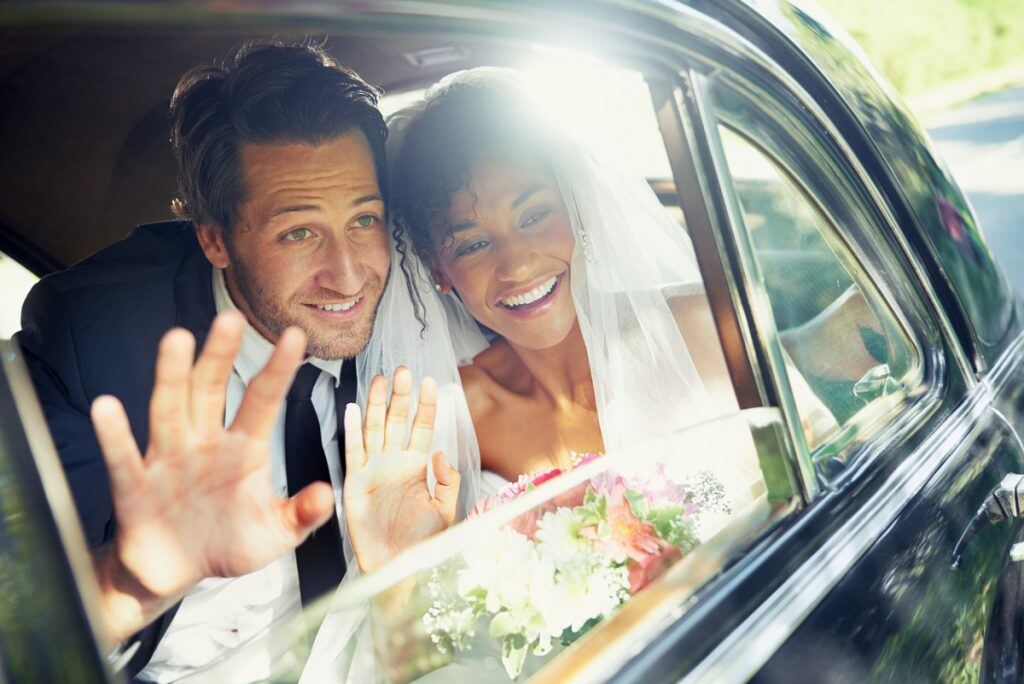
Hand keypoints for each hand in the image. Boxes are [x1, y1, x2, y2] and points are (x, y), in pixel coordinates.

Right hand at [90, 311, 333, 640]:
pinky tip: (107, 407)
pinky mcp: (133, 486)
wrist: (177, 574)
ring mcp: (167, 460)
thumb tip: (326, 495)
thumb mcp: (274, 535)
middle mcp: (204, 444)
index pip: (263, 401)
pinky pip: (123, 456)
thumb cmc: (229, 544)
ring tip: (177, 338)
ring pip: (169, 409)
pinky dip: (114, 434)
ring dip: (171, 375)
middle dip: (220, 355)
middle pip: (211, 391)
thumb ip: (301, 516)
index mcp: (244, 450)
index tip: (297, 336)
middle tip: (231, 317)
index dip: (279, 370)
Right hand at [343, 367, 459, 573]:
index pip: (423, 427)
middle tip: (403, 370)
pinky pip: (353, 452)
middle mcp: (395, 463)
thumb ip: (447, 481)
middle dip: (400, 396)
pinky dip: (353, 430)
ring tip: (380, 378)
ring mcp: (374, 471)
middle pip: (397, 421)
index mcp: (417, 467)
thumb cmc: (422, 544)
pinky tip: (354, 408)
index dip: (426, 405)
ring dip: (376, 404)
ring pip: (374, 429)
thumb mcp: (444, 511)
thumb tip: (440, 452)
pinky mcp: (354, 483)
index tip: (430, 381)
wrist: (396, 571)